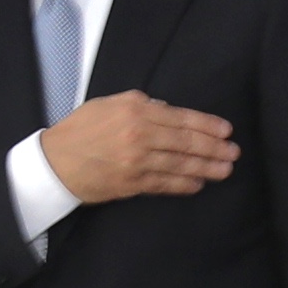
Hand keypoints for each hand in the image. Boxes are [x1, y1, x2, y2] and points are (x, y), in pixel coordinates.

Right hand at [36, 93, 240, 202]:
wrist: (53, 162)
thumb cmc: (79, 130)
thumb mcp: (108, 104)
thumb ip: (140, 103)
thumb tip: (167, 109)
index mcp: (135, 110)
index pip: (181, 118)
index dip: (207, 125)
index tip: (226, 130)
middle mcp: (139, 134)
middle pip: (186, 142)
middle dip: (214, 148)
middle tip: (233, 152)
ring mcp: (136, 161)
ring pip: (180, 164)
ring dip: (206, 168)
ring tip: (225, 170)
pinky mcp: (131, 184)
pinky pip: (165, 184)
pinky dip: (184, 184)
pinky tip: (198, 184)